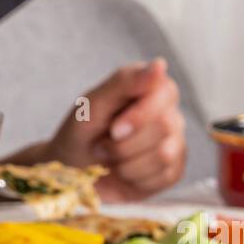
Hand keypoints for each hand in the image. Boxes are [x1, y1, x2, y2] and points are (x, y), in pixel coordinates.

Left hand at [38, 58, 185, 201]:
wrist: (69, 173)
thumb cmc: (80, 134)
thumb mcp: (92, 105)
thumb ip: (124, 83)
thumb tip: (160, 65)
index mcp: (152, 88)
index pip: (165, 94)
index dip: (138, 116)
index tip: (113, 130)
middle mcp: (169, 113)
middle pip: (164, 126)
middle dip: (124, 144)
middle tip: (102, 146)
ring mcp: (174, 143)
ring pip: (164, 155)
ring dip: (127, 164)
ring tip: (111, 159)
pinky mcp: (172, 171)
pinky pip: (164, 177)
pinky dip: (135, 179)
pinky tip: (123, 174)